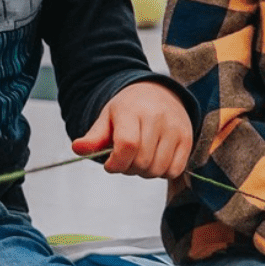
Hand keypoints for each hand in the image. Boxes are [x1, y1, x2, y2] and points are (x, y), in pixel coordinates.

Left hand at [71, 81, 192, 178]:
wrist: (158, 93)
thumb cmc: (128, 109)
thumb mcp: (107, 118)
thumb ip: (93, 137)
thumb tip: (77, 148)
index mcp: (130, 110)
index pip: (127, 145)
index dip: (116, 163)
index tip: (109, 165)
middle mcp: (156, 117)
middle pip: (141, 161)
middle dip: (128, 168)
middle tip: (124, 160)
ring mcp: (174, 128)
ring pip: (158, 169)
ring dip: (144, 172)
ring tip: (139, 158)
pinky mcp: (187, 139)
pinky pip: (174, 170)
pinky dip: (162, 172)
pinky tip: (155, 159)